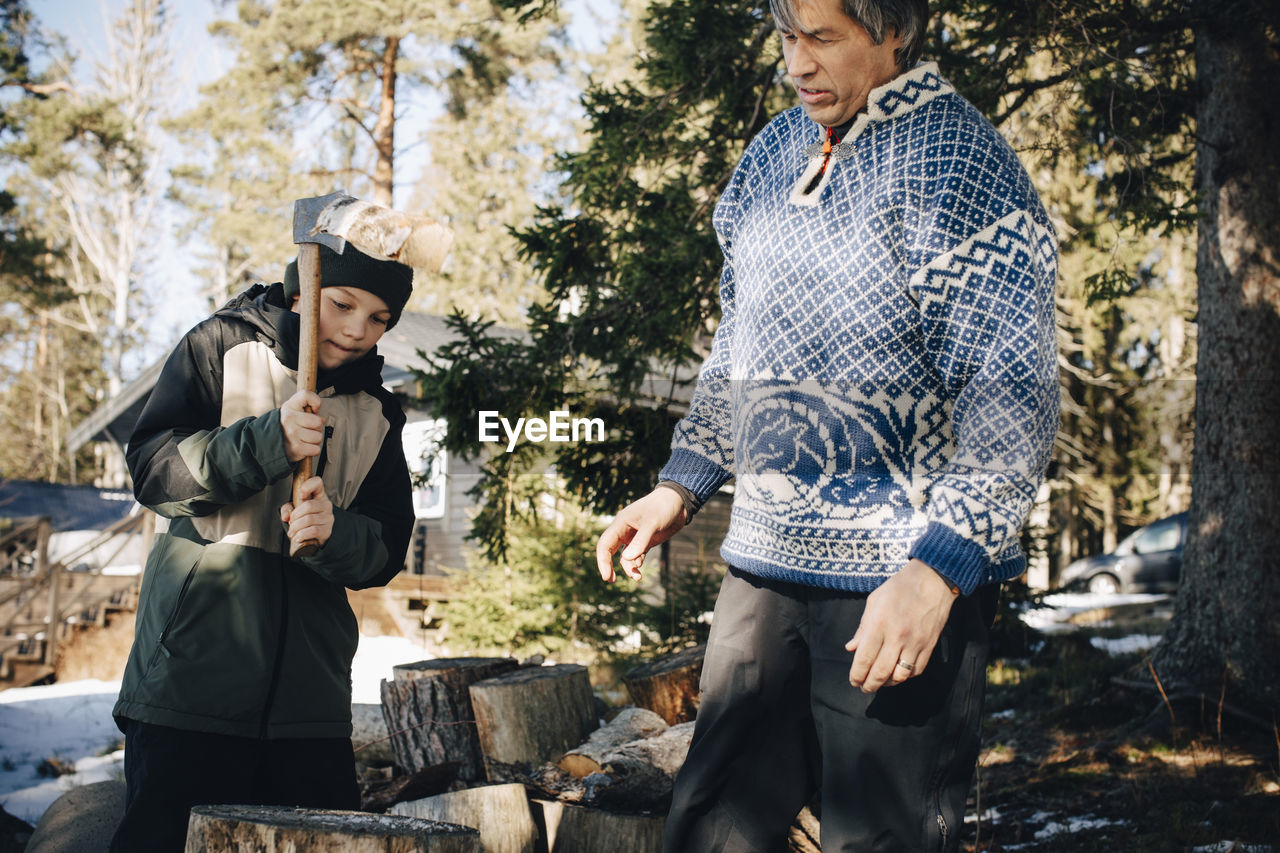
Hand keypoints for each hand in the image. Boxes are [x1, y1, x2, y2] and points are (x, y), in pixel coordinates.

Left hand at [280, 476, 333, 551]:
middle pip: (308, 506)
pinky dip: (302, 534)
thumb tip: (286, 516)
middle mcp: (326, 505)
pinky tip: (298, 536)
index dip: (308, 486)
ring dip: (296, 527)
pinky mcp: (327, 530)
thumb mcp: (294, 510)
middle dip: (295, 515)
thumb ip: (287, 509)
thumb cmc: (305, 518)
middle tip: (291, 522)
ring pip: (309, 519)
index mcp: (318, 495)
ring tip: (293, 531)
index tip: (301, 494)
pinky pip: (313, 530)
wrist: (315, 534)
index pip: (317, 483)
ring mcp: (328, 517)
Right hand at [281, 390, 323, 463]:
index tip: (313, 410)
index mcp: (289, 407)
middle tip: (307, 428)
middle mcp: (289, 419)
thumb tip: (321, 416)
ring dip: (314, 440)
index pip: (307, 395)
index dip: (315, 403)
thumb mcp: (292, 407)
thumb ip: (307, 402)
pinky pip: (316, 449)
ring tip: (304, 438)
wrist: (269, 442)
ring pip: (318, 437)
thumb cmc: (286, 424)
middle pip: (319, 423)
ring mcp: (292, 434)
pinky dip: (312, 450)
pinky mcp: (296, 448)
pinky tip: (304, 446)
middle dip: (316, 427)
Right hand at [595, 488, 687, 581]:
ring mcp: (635, 537)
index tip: (607, 576)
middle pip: (609, 551)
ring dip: (628, 568)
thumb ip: (640, 541)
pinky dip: (637, 564)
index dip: (602, 561)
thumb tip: (626, 559)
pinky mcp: (645, 542)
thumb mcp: (652, 523)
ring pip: (625, 557)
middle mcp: (624, 530)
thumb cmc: (663, 507)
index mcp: (621, 523)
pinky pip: (637, 556)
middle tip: (610, 580)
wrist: (678, 502)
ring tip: (637, 578)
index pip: (604, 544)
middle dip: (608, 566)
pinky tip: (640, 571)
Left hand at [846, 559, 957, 692]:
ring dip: (887, 683)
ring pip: (900, 676)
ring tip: (880, 682)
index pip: (864, 658)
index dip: (857, 675)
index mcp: (879, 623)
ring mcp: (915, 642)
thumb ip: (862, 627)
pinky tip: (898, 673)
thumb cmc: (899, 587)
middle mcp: (897, 636)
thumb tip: (851, 648)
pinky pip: (916, 670)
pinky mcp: (929, 645)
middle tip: (864, 687)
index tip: (854, 681)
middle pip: (881, 672)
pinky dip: (905, 676)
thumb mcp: (874, 601)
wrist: (933, 580)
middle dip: (870, 684)